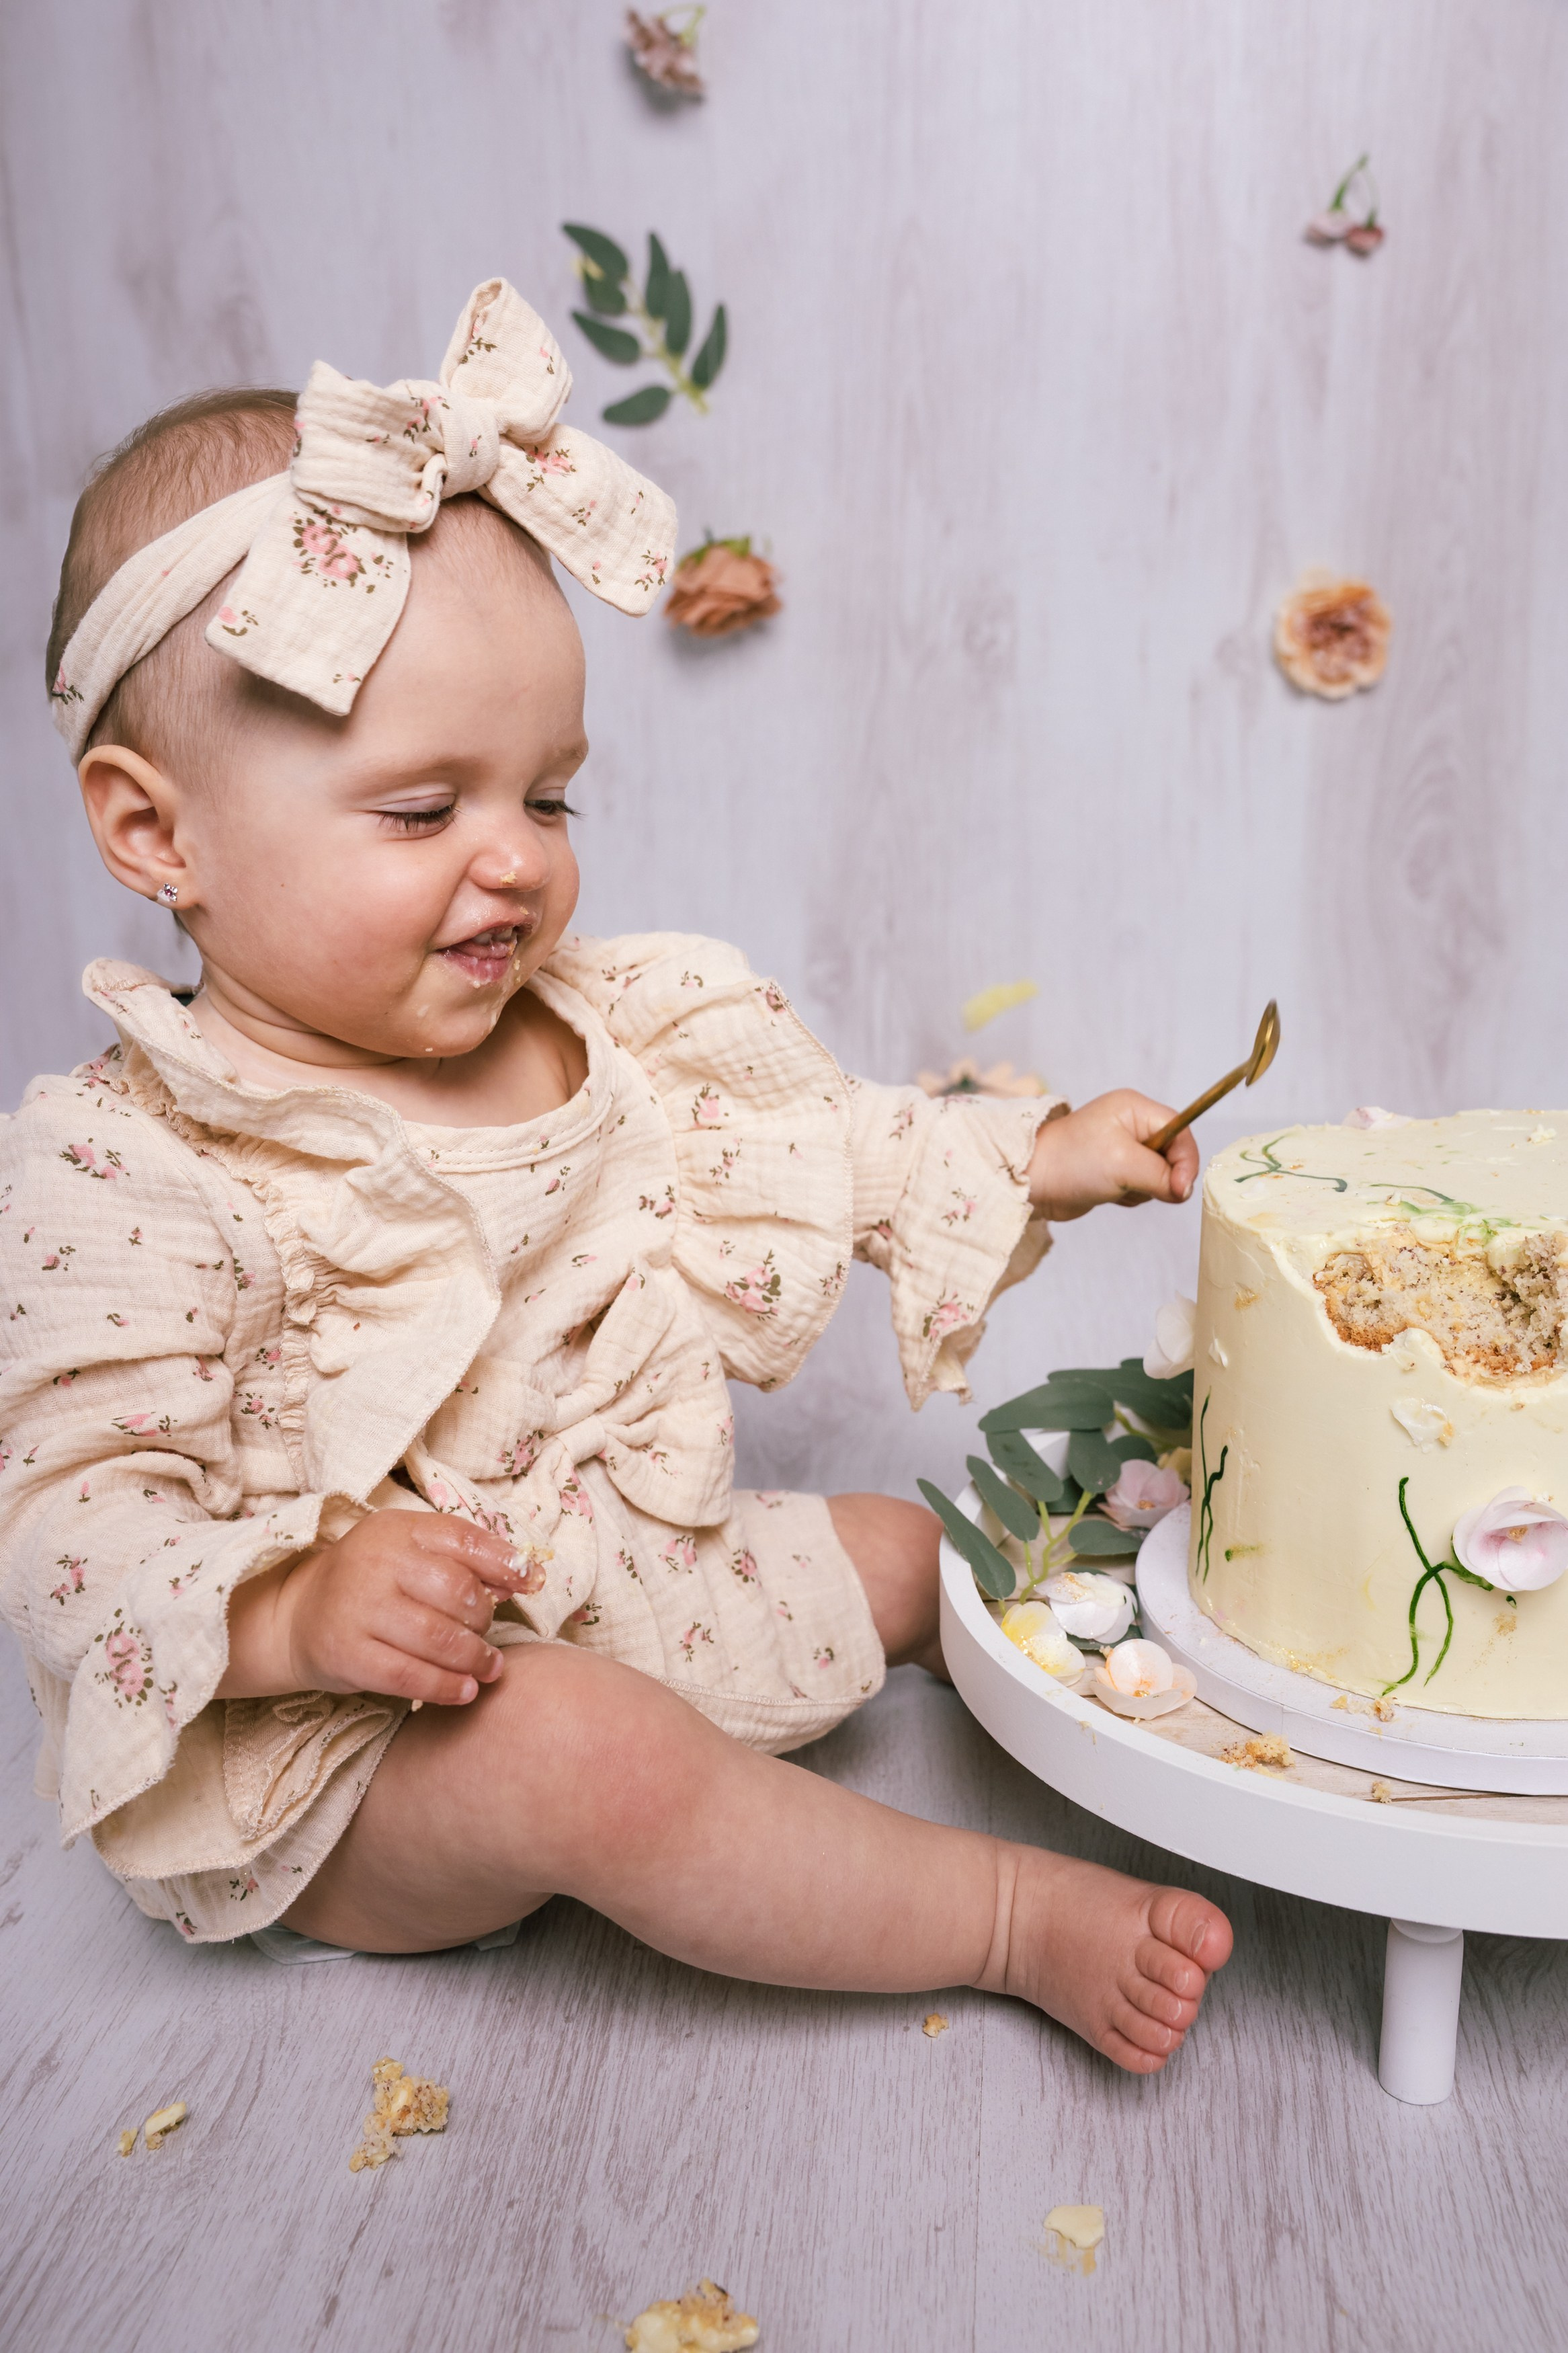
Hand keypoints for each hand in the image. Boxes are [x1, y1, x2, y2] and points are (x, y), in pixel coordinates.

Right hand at [218, 1510, 538, 1705]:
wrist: (298, 1615)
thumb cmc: (370, 1582)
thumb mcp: (408, 1552)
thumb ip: (462, 1558)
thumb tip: (523, 1578)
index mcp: (397, 1529)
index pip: (463, 1539)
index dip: (504, 1563)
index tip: (528, 1584)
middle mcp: (376, 1563)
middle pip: (456, 1592)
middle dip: (483, 1618)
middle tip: (486, 1635)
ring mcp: (359, 1609)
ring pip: (438, 1637)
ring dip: (475, 1658)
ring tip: (489, 1668)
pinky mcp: (347, 1654)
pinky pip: (410, 1676)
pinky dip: (446, 1687)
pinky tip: (466, 1691)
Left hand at [1027, 1091, 1197, 1221]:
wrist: (1031, 1182)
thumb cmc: (1070, 1162)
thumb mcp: (1124, 1164)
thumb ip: (1162, 1175)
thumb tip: (1185, 1190)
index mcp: (1134, 1109)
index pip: (1180, 1129)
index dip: (1185, 1160)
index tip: (1180, 1188)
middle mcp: (1130, 1125)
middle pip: (1172, 1154)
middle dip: (1160, 1176)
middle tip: (1136, 1184)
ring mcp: (1122, 1148)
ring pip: (1158, 1174)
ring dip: (1143, 1188)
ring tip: (1116, 1186)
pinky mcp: (1113, 1171)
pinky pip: (1141, 1187)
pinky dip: (1130, 1195)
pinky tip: (1109, 1194)